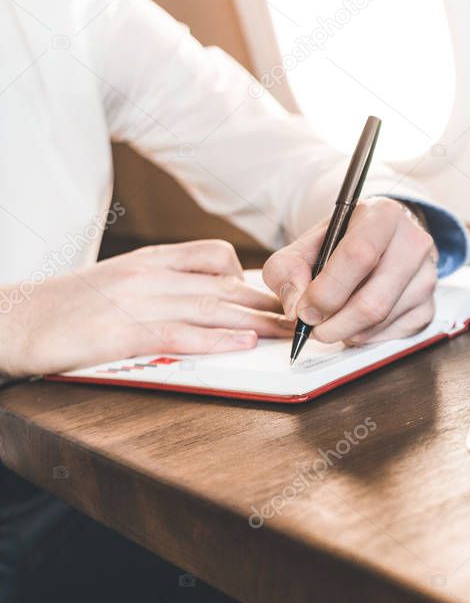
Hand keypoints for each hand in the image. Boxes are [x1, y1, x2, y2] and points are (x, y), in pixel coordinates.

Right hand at [0, 240, 290, 377]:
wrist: (9, 319)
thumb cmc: (67, 307)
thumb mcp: (121, 282)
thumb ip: (165, 284)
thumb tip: (212, 297)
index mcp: (150, 261)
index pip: (216, 257)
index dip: (256, 277)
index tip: (285, 295)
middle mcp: (148, 275)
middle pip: (224, 287)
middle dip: (270, 304)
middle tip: (307, 318)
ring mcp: (133, 302)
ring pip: (210, 308)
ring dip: (257, 322)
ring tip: (292, 333)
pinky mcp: (117, 333)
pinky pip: (176, 334)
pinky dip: (213, 339)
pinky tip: (241, 345)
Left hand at [262, 197, 438, 345]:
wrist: (379, 242)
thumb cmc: (342, 243)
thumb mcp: (306, 244)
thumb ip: (286, 270)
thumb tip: (296, 307)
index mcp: (383, 216)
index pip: (359, 255)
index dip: (327, 291)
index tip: (305, 310)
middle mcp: (414, 244)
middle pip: (373, 301)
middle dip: (334, 324)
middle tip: (313, 327)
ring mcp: (427, 277)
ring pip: (380, 322)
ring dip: (346, 332)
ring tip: (331, 320)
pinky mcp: (429, 306)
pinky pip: (391, 335)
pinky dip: (364, 337)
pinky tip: (353, 322)